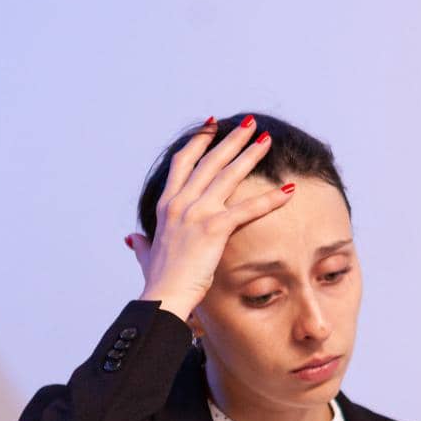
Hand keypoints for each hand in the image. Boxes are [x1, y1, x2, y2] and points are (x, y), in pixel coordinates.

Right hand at [124, 116, 293, 321]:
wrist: (163, 296)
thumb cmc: (158, 281)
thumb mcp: (146, 256)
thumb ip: (141, 244)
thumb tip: (132, 238)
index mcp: (166, 205)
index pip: (183, 162)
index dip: (199, 141)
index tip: (212, 125)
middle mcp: (181, 203)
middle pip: (210, 161)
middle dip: (232, 140)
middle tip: (251, 124)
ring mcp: (196, 213)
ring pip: (228, 175)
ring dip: (250, 155)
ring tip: (267, 140)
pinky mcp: (213, 229)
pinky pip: (247, 209)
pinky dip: (270, 200)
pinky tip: (288, 191)